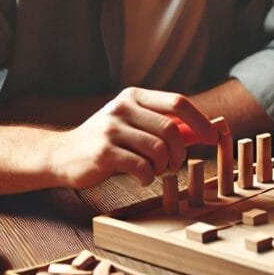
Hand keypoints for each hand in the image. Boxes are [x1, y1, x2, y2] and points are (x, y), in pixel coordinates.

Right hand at [47, 87, 215, 188]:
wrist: (61, 155)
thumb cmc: (108, 142)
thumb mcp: (136, 127)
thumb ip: (169, 127)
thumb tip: (208, 130)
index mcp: (134, 96)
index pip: (177, 103)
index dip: (200, 121)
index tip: (212, 137)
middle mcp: (122, 108)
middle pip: (171, 129)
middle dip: (179, 152)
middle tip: (174, 164)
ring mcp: (111, 129)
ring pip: (158, 149)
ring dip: (163, 166)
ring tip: (156, 170)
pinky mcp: (103, 152)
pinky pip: (142, 166)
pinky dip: (149, 176)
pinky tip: (142, 178)